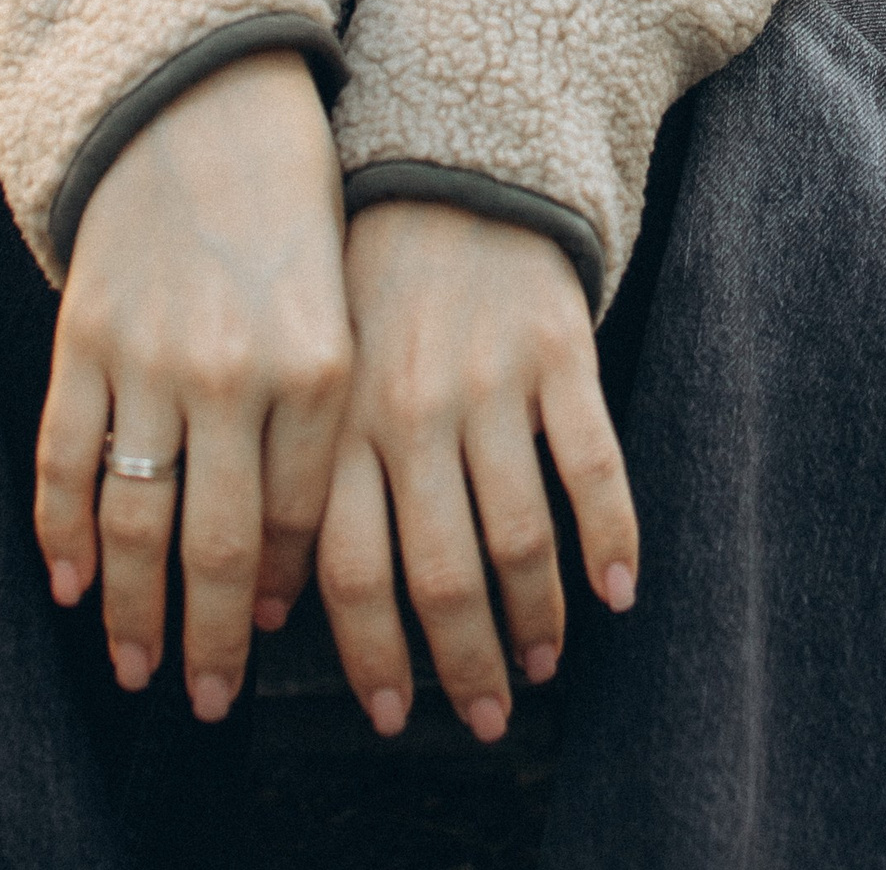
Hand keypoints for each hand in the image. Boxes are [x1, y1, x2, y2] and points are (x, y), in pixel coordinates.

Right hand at [35, 50, 352, 717]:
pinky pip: (65, 462)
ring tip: (140, 668)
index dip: (282, 591)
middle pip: (217, 547)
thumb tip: (290, 557)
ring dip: (132, 612)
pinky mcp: (84, 337)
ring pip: (132, 523)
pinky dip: (61, 536)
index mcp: (320, 360)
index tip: (273, 637)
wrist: (202, 94)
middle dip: (214, 641)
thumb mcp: (338, 298)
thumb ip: (319, 417)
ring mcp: (150, 357)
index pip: (300, 520)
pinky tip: (69, 586)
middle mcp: (236, 370)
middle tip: (208, 700)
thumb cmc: (292, 197)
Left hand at [317, 201, 639, 743]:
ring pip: (517, 536)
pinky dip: (610, 539)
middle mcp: (410, 412)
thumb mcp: (315, 376)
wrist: (452, 168)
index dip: (374, 658)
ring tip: (543, 664)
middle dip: (464, 663)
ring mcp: (489, 382)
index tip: (393, 715)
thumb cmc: (371, 288)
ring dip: (535, 619)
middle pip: (438, 573)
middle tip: (486, 716)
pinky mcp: (559, 351)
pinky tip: (617, 592)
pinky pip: (592, 466)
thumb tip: (269, 611)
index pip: (350, 573)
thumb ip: (300, 483)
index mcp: (340, 424)